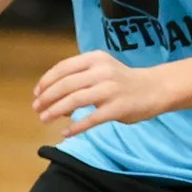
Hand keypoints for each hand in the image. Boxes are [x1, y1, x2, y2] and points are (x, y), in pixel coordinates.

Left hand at [32, 51, 173, 128]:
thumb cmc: (121, 81)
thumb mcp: (100, 71)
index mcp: (95, 59)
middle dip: (46, 98)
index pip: (63, 68)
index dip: (46, 81)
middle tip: (36, 109)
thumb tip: (52, 101)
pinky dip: (75, 127)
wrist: (155, 88)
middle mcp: (102, 71)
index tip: (36, 94)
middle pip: (65, 85)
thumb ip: (78, 81)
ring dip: (55, 111)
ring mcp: (110, 90)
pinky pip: (91, 119)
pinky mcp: (117, 108)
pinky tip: (65, 133)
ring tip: (44, 119)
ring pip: (74, 100)